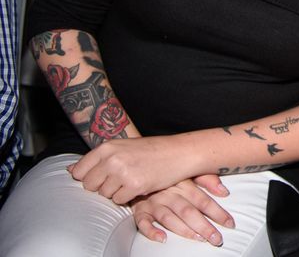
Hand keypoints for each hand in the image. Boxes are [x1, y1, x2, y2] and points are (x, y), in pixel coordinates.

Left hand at [70, 136, 195, 203]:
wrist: (179, 152)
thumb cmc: (152, 150)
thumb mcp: (123, 147)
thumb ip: (98, 158)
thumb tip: (70, 170)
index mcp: (107, 147)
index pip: (79, 171)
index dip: (88, 177)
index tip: (101, 176)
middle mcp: (112, 159)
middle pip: (89, 185)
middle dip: (101, 186)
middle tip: (119, 179)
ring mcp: (123, 173)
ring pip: (104, 194)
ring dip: (116, 191)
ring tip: (132, 179)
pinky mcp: (135, 186)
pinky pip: (119, 200)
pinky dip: (128, 197)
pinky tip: (139, 185)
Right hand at [132, 178, 233, 244]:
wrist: (139, 170)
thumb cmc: (168, 174)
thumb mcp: (188, 171)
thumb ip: (207, 179)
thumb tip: (224, 192)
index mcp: (183, 184)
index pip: (203, 200)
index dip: (217, 212)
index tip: (229, 224)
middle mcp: (168, 193)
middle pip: (188, 211)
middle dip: (204, 226)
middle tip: (217, 238)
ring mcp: (153, 202)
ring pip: (169, 218)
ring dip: (184, 230)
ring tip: (198, 238)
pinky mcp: (140, 211)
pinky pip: (143, 222)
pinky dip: (151, 231)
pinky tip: (162, 238)